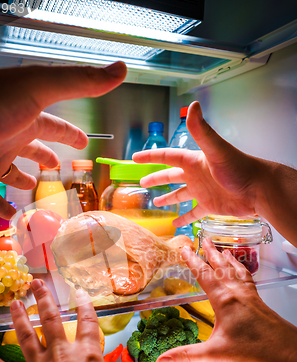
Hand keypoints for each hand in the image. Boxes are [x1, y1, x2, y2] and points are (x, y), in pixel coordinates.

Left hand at [0, 62, 125, 218]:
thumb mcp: (38, 87)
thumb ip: (79, 82)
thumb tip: (120, 69)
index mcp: (26, 114)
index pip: (54, 125)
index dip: (70, 134)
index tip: (83, 141)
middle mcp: (9, 135)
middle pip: (32, 148)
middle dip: (46, 157)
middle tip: (57, 167)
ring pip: (12, 174)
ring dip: (24, 181)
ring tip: (35, 190)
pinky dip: (4, 210)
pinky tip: (14, 217)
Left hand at [0, 279, 155, 361]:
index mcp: (89, 359)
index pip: (89, 324)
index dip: (84, 305)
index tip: (79, 292)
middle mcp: (62, 357)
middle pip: (51, 319)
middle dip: (43, 298)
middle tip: (35, 282)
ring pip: (26, 336)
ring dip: (18, 318)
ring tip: (12, 302)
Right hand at [133, 101, 270, 227]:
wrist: (258, 189)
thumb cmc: (239, 168)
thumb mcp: (216, 149)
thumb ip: (201, 130)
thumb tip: (193, 105)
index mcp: (193, 161)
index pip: (167, 157)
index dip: (151, 157)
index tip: (135, 158)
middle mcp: (196, 175)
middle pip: (170, 176)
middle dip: (156, 178)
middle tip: (141, 182)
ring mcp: (202, 191)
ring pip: (180, 194)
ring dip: (168, 198)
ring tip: (155, 201)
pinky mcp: (209, 206)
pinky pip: (192, 213)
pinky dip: (183, 218)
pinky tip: (175, 223)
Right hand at [156, 238, 296, 361]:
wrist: (289, 355)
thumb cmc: (256, 353)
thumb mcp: (215, 356)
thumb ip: (186, 357)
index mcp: (225, 301)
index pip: (204, 275)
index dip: (193, 261)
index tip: (185, 248)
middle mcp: (238, 294)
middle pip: (222, 267)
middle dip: (211, 253)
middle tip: (203, 239)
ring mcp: (251, 297)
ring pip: (236, 271)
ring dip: (227, 258)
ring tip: (222, 250)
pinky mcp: (260, 304)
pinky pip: (248, 280)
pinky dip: (242, 271)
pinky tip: (242, 274)